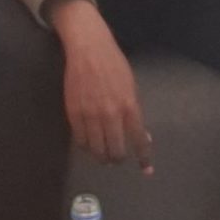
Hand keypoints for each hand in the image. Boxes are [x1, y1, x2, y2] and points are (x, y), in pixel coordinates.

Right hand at [50, 0, 152, 173]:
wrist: (88, 49)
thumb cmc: (114, 65)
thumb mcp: (131, 87)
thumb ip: (134, 112)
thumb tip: (141, 135)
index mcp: (129, 106)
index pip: (138, 140)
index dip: (143, 158)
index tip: (146, 170)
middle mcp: (110, 114)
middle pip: (115, 151)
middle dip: (118, 159)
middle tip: (117, 158)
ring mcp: (90, 114)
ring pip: (96, 150)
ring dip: (101, 157)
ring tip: (103, 155)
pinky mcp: (73, 113)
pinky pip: (80, 140)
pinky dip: (86, 146)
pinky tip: (89, 144)